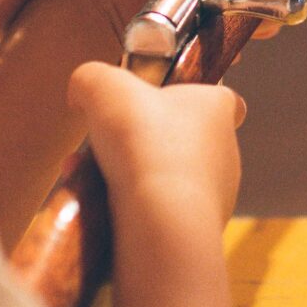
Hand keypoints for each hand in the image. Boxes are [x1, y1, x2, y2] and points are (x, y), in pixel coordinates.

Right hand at [69, 62, 244, 228]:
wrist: (160, 220)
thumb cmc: (144, 144)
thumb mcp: (103, 86)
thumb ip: (91, 78)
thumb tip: (82, 92)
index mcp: (217, 109)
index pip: (215, 96)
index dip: (183, 96)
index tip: (152, 102)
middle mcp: (224, 151)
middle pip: (176, 138)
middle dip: (132, 141)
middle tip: (102, 143)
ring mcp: (213, 193)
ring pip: (162, 178)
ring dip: (122, 176)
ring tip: (86, 175)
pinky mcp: (194, 228)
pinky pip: (157, 212)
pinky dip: (126, 208)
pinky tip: (95, 205)